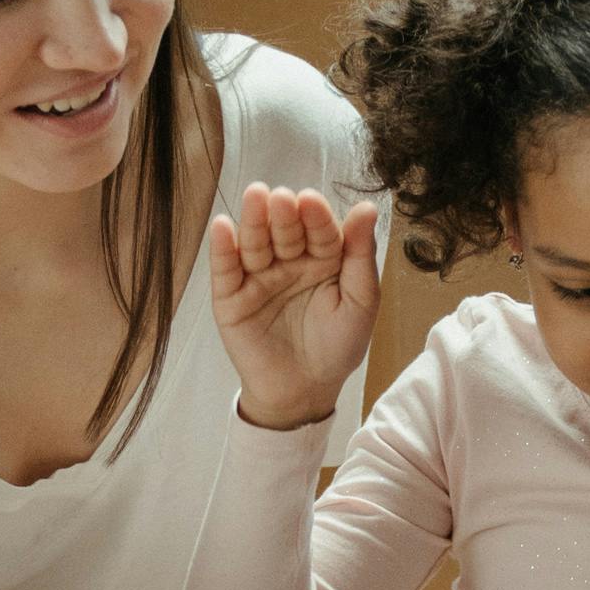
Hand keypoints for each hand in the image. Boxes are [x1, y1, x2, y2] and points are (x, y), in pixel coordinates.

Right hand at [209, 185, 381, 430]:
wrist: (305, 391)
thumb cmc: (338, 346)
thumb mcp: (360, 302)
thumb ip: (361, 256)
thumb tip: (366, 208)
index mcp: (323, 258)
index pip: (319, 230)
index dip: (315, 216)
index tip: (311, 201)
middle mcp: (289, 261)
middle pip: (284, 231)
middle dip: (283, 215)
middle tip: (281, 198)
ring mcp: (257, 277)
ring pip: (254, 244)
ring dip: (253, 221)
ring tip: (255, 197)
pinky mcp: (230, 297)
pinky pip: (226, 270)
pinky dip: (223, 249)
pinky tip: (223, 227)